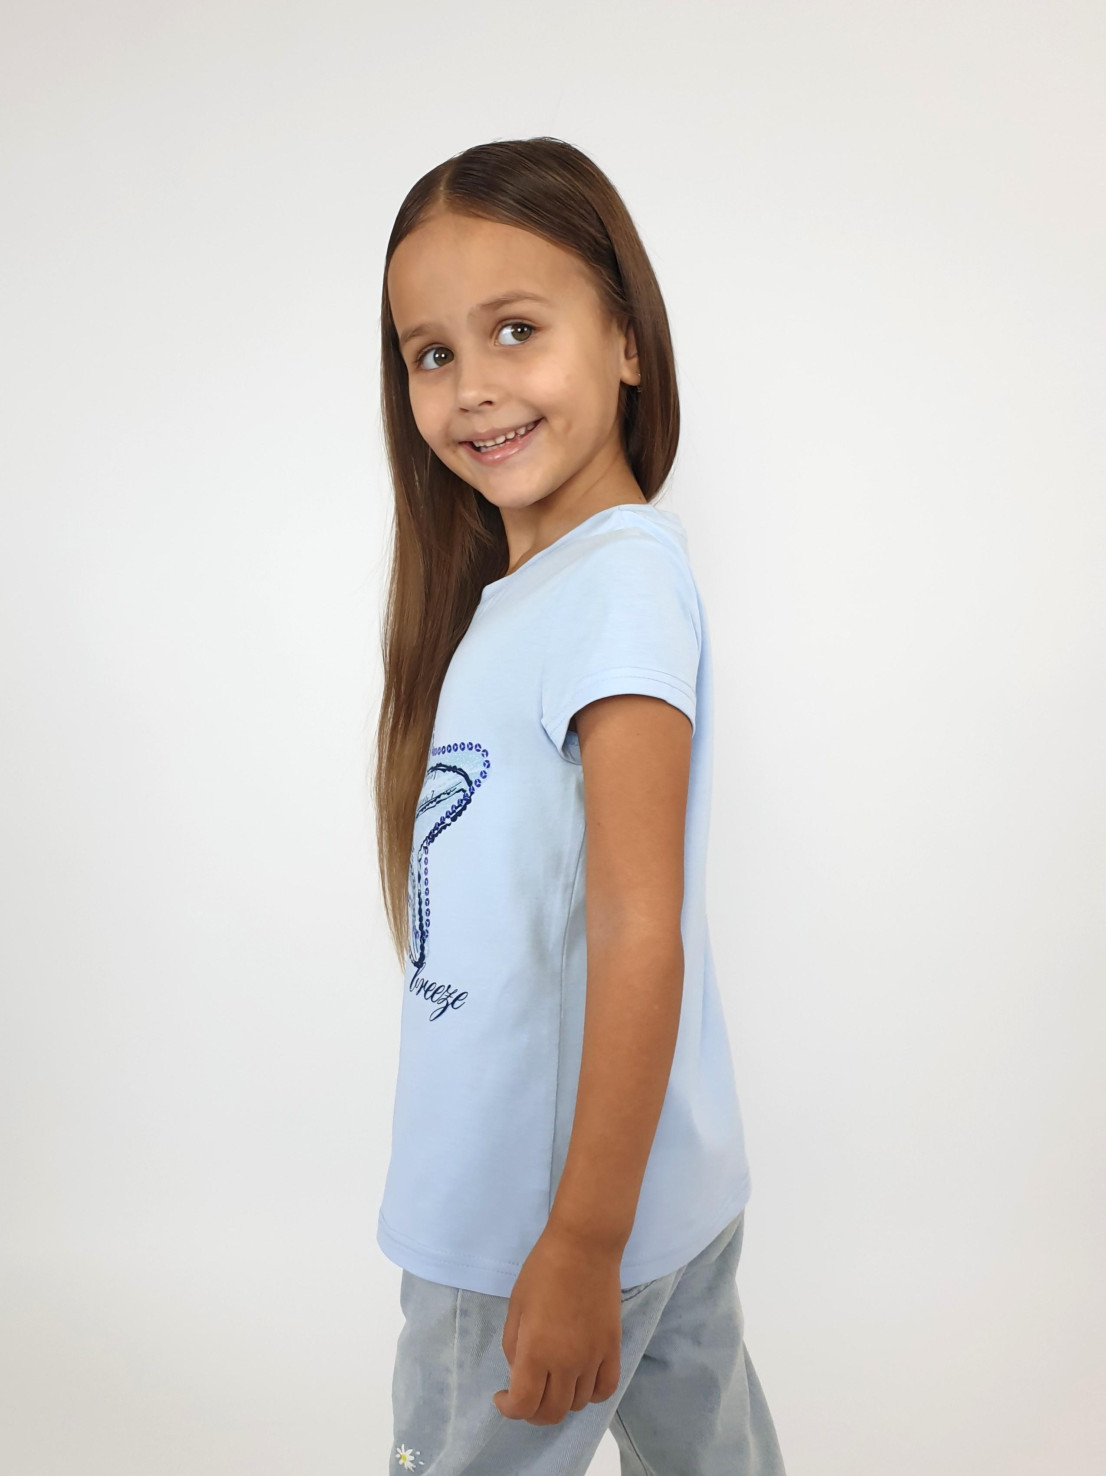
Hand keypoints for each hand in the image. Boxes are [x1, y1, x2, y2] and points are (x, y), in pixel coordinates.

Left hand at [492, 1222, 623, 1424]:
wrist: (585, 1247)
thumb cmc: (543, 1270)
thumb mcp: (516, 1307)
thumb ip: (513, 1346)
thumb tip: (519, 1373)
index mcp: (536, 1351)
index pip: (523, 1405)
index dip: (508, 1409)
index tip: (502, 1396)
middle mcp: (566, 1363)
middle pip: (551, 1412)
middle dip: (532, 1412)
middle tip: (524, 1394)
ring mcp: (593, 1357)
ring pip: (578, 1404)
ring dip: (559, 1401)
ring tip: (550, 1382)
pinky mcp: (613, 1348)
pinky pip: (605, 1389)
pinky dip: (590, 1394)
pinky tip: (579, 1381)